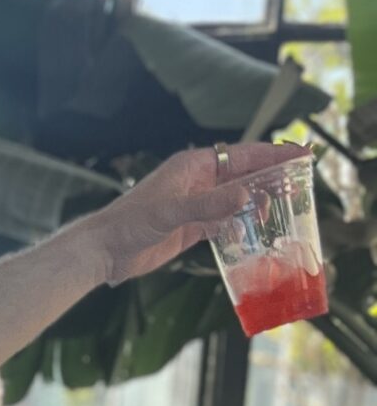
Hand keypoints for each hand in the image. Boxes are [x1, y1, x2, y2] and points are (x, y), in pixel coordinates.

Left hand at [87, 142, 306, 285]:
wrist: (103, 251)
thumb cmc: (129, 224)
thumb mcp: (170, 213)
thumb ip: (208, 206)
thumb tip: (246, 196)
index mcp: (192, 167)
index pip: (241, 155)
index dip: (272, 155)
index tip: (301, 153)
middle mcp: (197, 182)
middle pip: (243, 175)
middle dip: (272, 176)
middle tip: (302, 180)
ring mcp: (195, 205)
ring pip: (236, 198)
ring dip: (258, 201)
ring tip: (286, 206)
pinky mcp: (192, 227)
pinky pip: (224, 221)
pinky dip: (241, 224)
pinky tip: (258, 230)